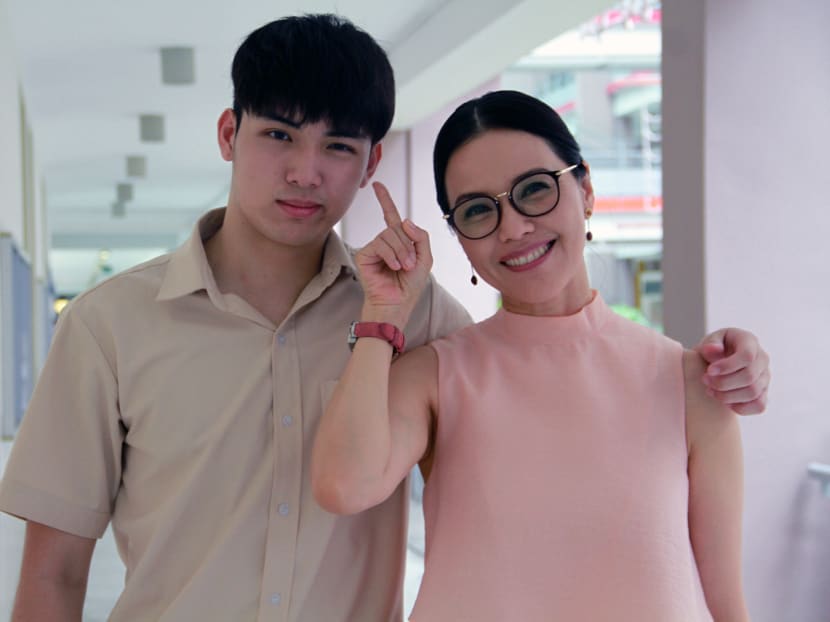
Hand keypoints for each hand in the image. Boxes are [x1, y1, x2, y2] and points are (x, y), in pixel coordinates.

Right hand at [355, 182, 432, 324]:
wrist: (396, 304)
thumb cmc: (409, 286)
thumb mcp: (425, 259)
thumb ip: (421, 236)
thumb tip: (404, 220)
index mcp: (398, 241)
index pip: (391, 216)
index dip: (385, 200)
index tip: (377, 185)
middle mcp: (384, 242)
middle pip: (397, 227)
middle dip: (408, 244)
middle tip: (410, 264)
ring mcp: (373, 248)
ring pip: (390, 234)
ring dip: (401, 250)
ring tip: (403, 267)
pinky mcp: (364, 254)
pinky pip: (380, 243)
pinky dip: (391, 255)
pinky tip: (394, 267)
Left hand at [694, 328, 769, 414]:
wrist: (717, 362)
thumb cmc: (713, 350)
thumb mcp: (709, 342)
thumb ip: (710, 344)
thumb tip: (713, 350)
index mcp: (749, 341)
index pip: (747, 356)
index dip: (727, 366)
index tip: (709, 371)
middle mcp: (762, 359)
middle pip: (749, 376)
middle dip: (723, 382)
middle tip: (705, 380)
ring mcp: (765, 377)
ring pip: (753, 392)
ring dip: (728, 395)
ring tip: (710, 390)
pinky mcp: (763, 393)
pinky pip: (759, 405)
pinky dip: (740, 407)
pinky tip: (724, 401)